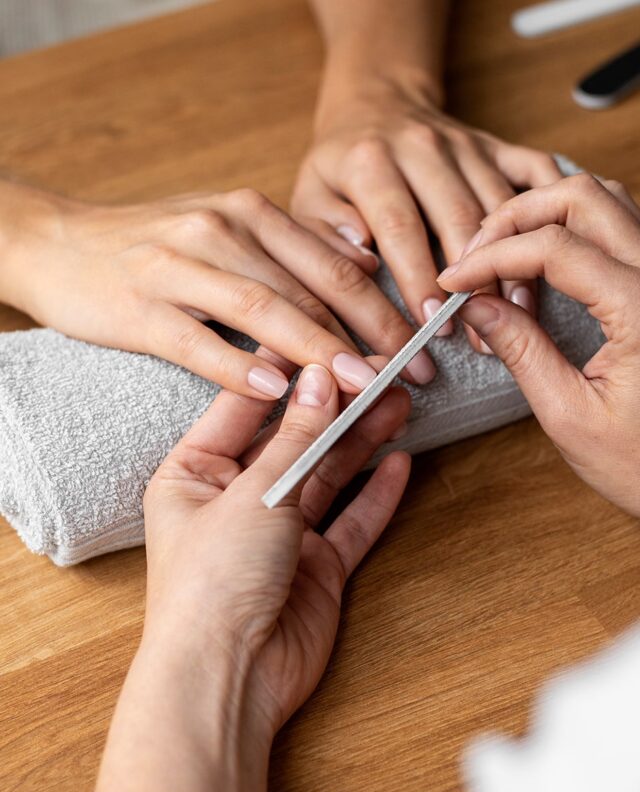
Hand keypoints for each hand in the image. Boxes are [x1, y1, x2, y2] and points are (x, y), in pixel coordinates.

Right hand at [0, 181, 435, 396]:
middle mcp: (222, 230)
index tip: (424, 344)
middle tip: (412, 374)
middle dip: (369, 332)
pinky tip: (276, 393)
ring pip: (263, 310)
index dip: (386, 305)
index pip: (334, 262)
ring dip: (317, 351)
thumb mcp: (228, 227)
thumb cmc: (154, 245)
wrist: (59, 242)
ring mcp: (178, 266)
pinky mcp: (140, 306)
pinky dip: (240, 367)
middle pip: (310, 286)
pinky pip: (198, 341)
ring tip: (360, 386)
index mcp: (251, 213)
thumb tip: (362, 259)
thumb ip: (292, 244)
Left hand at [143, 365, 410, 732]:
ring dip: (363, 441)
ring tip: (400, 402)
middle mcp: (235, 499)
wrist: (227, 679)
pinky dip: (376, 494)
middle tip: (382, 372)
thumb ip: (295, 440)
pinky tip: (401, 461)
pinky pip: (350, 521)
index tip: (331, 342)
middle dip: (338, 407)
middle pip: (295, 440)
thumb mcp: (253, 496)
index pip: (247, 406)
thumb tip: (320, 379)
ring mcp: (278, 535)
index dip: (291, 374)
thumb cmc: (212, 585)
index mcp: (195, 473)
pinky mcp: (315, 568)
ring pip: (328, 475)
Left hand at [292, 76, 561, 351]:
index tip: (432, 321)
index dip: (418, 276)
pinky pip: (534, 171)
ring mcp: (466, 145)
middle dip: (474, 279)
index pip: (399, 225)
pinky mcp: (495, 145)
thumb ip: (325, 231)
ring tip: (519, 313)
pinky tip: (556, 250)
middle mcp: (423, 147)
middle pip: (458, 217)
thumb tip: (362, 259)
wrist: (375, 103)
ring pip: (501, 205)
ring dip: (514, 261)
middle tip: (482, 334)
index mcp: (371, 161)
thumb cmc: (340, 166)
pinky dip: (550, 207)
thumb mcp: (309, 196)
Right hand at [437, 174, 639, 514]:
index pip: (554, 248)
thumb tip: (476, 305)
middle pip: (581, 197)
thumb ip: (522, 351)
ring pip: (605, 199)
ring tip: (504, 260)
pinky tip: (543, 264)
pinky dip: (574, 228)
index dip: (490, 257)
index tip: (453, 281)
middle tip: (474, 259)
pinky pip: (621, 223)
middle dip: (514, 218)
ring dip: (545, 215)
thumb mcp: (571, 415)